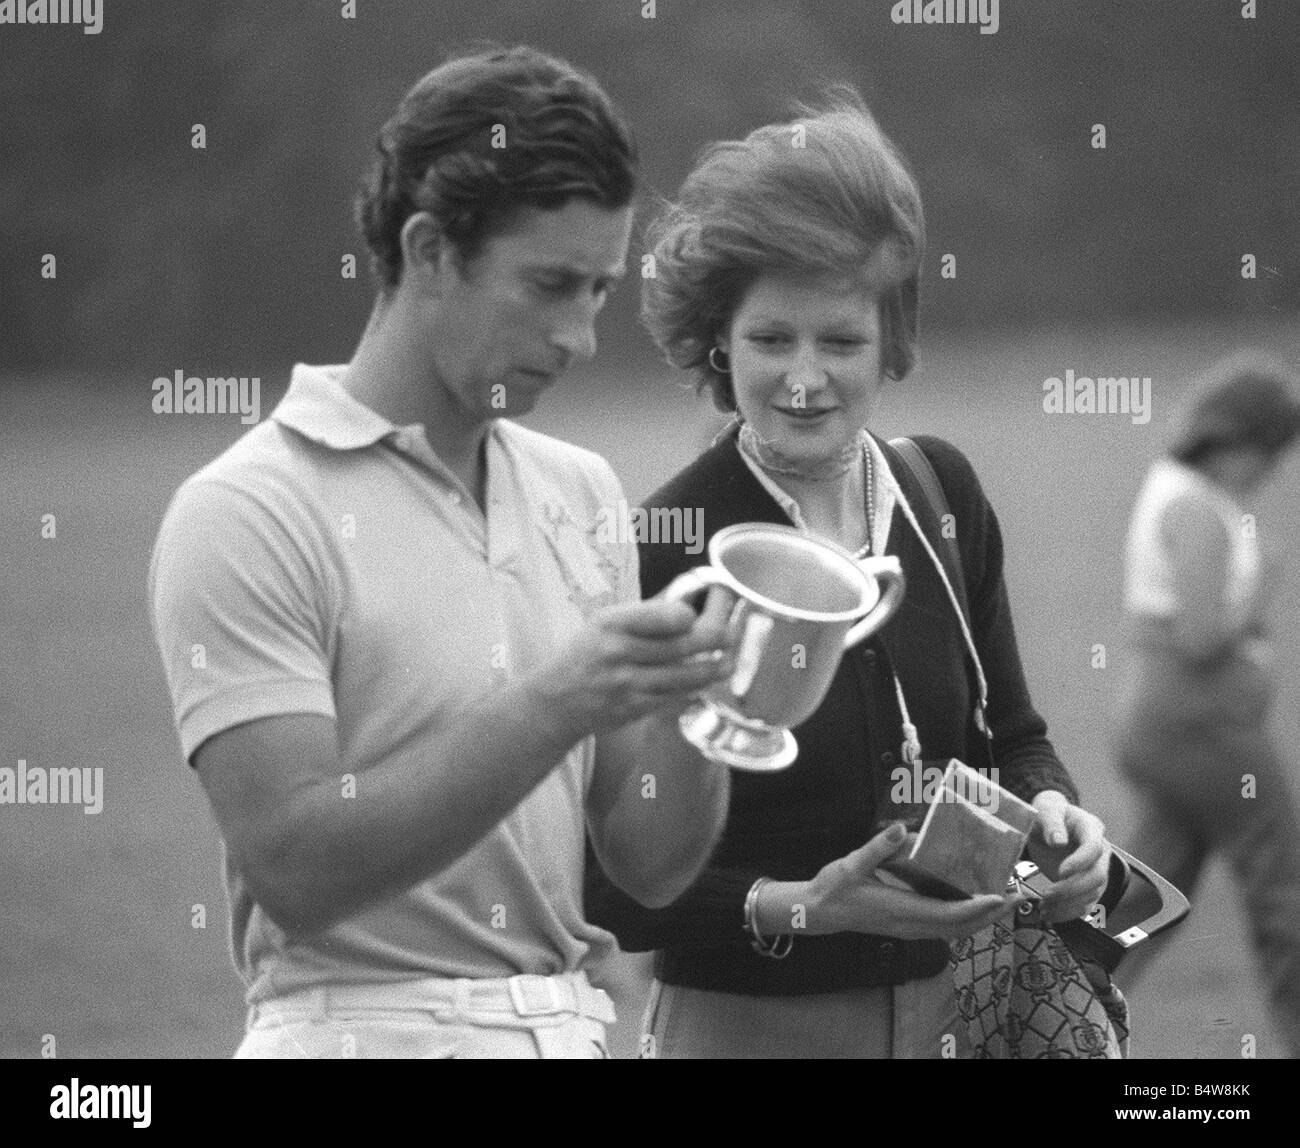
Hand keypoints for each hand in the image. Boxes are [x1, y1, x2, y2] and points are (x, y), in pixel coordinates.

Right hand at [532, 585, 741, 735]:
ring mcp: (629, 684)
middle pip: (685, 645)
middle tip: (733, 634)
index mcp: (613, 622)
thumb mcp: (605, 621)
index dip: (691, 612)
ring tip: (729, 662)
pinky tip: (704, 684)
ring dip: (713, 669)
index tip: (706, 606)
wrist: (555, 701)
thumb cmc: (585, 653)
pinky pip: (675, 699)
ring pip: (686, 676)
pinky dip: (694, 691)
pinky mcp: (635, 709)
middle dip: (717, 638)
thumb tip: (690, 595)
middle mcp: (620, 652)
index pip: (666, 615)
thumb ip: (647, 612)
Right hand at [802, 823, 1026, 940]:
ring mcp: (910, 929)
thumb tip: (900, 828)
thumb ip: (877, 847)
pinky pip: (945, 928)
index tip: (1000, 896)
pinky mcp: (908, 927)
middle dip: (991, 915)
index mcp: (901, 910)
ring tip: (1003, 899)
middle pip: (961, 927)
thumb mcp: (851, 864)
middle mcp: (911, 925)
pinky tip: (972, 903)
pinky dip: (966, 919)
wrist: (818, 913)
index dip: (977, 908)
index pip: (948, 914)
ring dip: (982, 918)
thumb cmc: (834, 889)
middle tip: (1016, 896)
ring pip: (955, 931)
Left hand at [1026, 791, 1109, 922]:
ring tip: (1045, 906)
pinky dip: (1068, 912)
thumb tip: (1058, 840)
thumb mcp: (1046, 809)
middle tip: (1048, 894)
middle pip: (1097, 876)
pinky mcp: (1086, 885)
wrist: (1048, 823)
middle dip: (1072, 889)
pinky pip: (1085, 904)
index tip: (1062, 871)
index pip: (1094, 848)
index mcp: (1090, 828)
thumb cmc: (1049, 813)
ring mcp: (1095, 870)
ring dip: (1068, 904)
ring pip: (1092, 894)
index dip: (1081, 862)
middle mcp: (1099, 852)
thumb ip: (1051, 821)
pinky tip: (1051, 913)